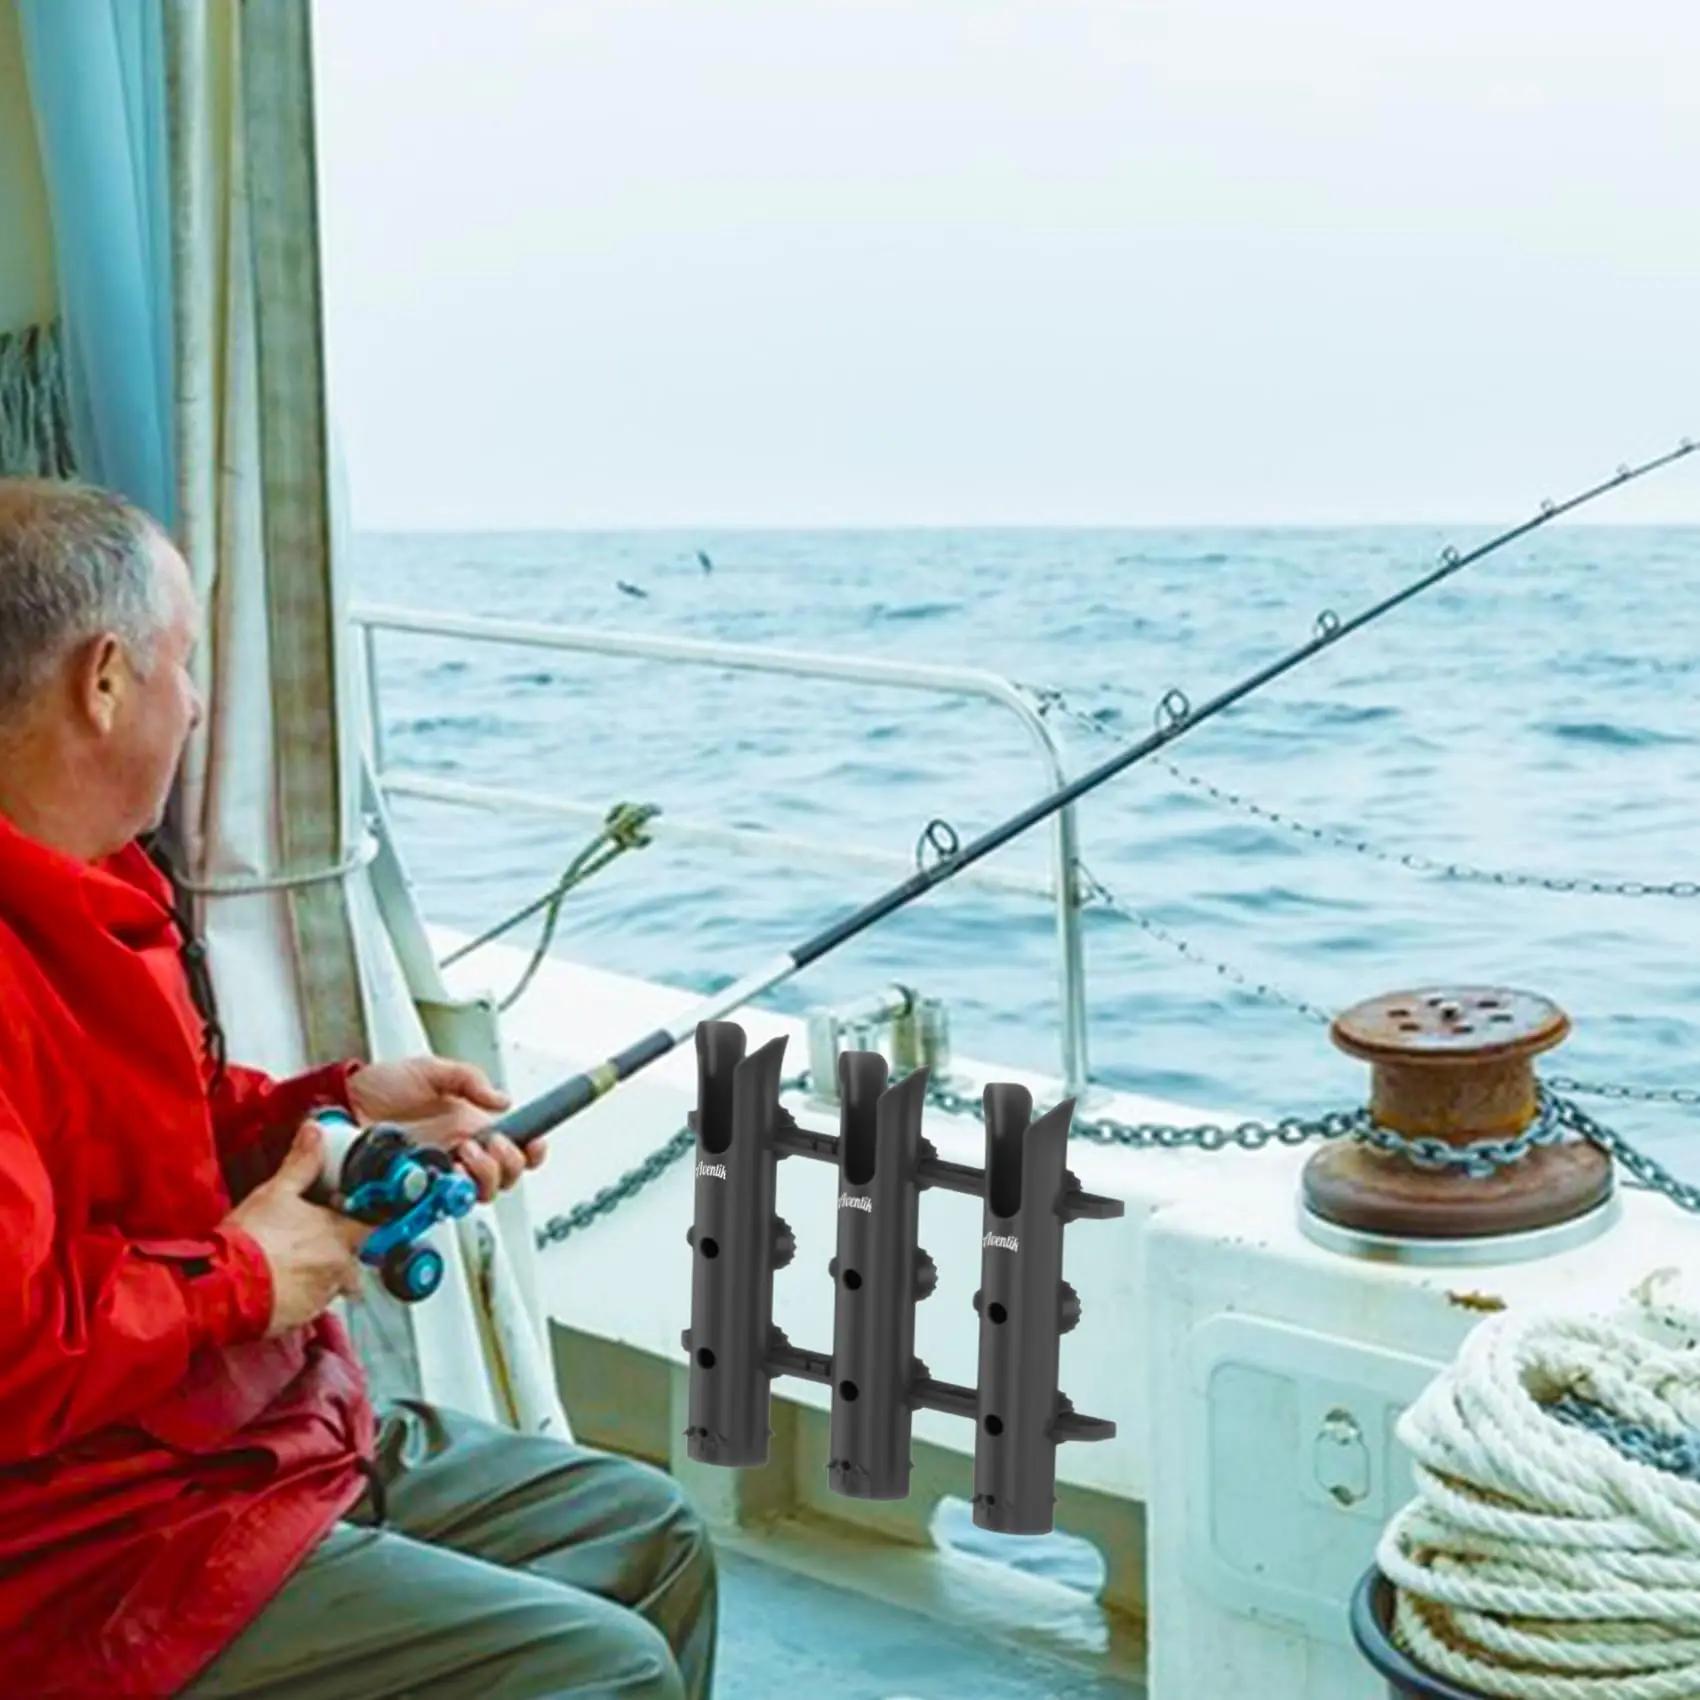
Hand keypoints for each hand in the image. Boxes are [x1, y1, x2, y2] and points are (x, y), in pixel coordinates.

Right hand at [225, 1120, 371, 1334]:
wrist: (222, 1286)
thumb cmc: (250, 1239)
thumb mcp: (276, 1191)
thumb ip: (302, 1162)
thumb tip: (315, 1132)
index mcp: (340, 1235)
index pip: (372, 1226)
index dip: (363, 1219)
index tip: (353, 1215)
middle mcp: (339, 1267)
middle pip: (352, 1256)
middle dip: (337, 1249)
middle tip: (310, 1240)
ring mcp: (323, 1295)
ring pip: (333, 1282)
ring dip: (320, 1273)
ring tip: (291, 1263)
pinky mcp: (303, 1318)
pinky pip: (311, 1305)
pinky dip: (301, 1296)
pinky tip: (280, 1284)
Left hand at [346, 1054, 545, 1204]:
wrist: (342, 1101)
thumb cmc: (381, 1085)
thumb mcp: (431, 1070)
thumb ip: (469, 1079)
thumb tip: (501, 1100)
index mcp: (470, 1127)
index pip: (514, 1148)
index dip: (530, 1151)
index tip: (533, 1143)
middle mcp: (458, 1154)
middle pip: (504, 1178)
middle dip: (507, 1163)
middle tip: (491, 1143)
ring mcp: (436, 1174)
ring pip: (478, 1195)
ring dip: (482, 1176)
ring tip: (466, 1153)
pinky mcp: (412, 1190)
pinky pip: (440, 1203)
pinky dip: (449, 1192)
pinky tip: (445, 1172)